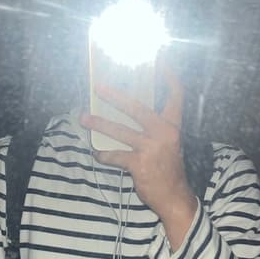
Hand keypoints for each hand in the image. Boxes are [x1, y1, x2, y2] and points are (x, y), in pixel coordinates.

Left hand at [79, 69, 197, 249]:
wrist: (174, 197)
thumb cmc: (168, 168)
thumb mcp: (168, 144)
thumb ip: (154, 128)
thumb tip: (126, 114)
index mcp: (172, 126)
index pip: (175, 95)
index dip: (168, 76)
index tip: (159, 60)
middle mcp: (164, 133)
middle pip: (138, 108)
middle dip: (116, 96)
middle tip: (99, 88)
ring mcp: (151, 147)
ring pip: (120, 131)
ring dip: (99, 124)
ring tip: (84, 119)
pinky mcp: (139, 163)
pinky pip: (115, 155)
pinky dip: (104, 154)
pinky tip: (97, 153)